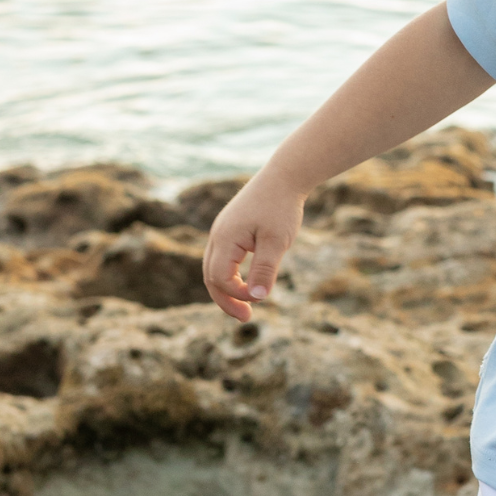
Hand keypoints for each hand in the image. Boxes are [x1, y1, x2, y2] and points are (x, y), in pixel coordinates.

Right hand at [203, 174, 305, 322]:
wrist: (284, 177)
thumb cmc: (281, 207)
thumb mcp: (276, 242)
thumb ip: (264, 269)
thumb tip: (256, 297)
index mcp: (224, 239)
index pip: (220, 279)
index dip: (237, 294)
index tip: (260, 298)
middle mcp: (217, 236)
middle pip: (211, 277)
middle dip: (226, 300)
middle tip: (246, 318)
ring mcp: (222, 232)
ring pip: (215, 268)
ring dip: (228, 290)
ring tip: (246, 308)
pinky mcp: (231, 230)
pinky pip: (224, 259)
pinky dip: (232, 276)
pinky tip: (248, 283)